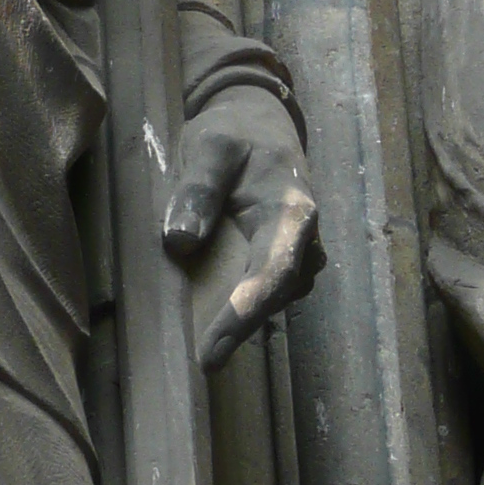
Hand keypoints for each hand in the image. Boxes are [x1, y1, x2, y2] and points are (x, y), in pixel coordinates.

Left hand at [162, 86, 323, 372]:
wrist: (259, 121)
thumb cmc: (235, 132)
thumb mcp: (212, 144)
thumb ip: (198, 187)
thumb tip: (180, 241)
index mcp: (293, 210)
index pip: (272, 272)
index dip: (244, 313)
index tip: (214, 347)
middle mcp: (304, 239)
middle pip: (277, 294)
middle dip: (242, 329)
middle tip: (206, 363)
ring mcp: (297, 251)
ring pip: (275, 297)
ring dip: (244, 322)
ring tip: (206, 348)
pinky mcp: (281, 258)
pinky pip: (266, 291)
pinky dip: (243, 308)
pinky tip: (212, 322)